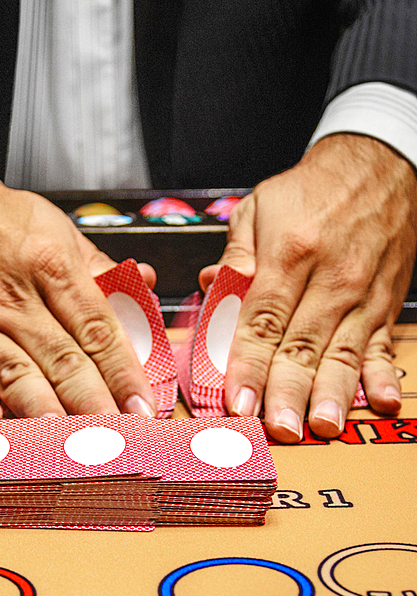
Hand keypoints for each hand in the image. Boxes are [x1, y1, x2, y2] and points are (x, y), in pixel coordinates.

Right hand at [0, 172, 156, 417]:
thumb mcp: (52, 226)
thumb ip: (98, 265)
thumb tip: (143, 283)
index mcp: (49, 265)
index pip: (96, 328)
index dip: (123, 372)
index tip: (142, 405)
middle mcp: (13, 297)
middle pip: (62, 358)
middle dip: (93, 403)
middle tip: (116, 437)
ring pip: (16, 372)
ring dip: (42, 409)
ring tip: (65, 439)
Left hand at [198, 134, 416, 440]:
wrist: (377, 166)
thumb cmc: (312, 191)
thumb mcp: (259, 208)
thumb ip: (235, 257)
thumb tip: (209, 288)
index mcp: (291, 252)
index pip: (263, 320)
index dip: (250, 364)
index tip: (237, 400)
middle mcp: (331, 277)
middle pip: (304, 345)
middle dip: (289, 391)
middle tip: (277, 428)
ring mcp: (363, 293)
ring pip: (344, 352)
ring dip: (331, 394)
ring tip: (321, 427)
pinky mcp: (385, 304)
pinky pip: (382, 345)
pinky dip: (381, 375)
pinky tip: (379, 401)